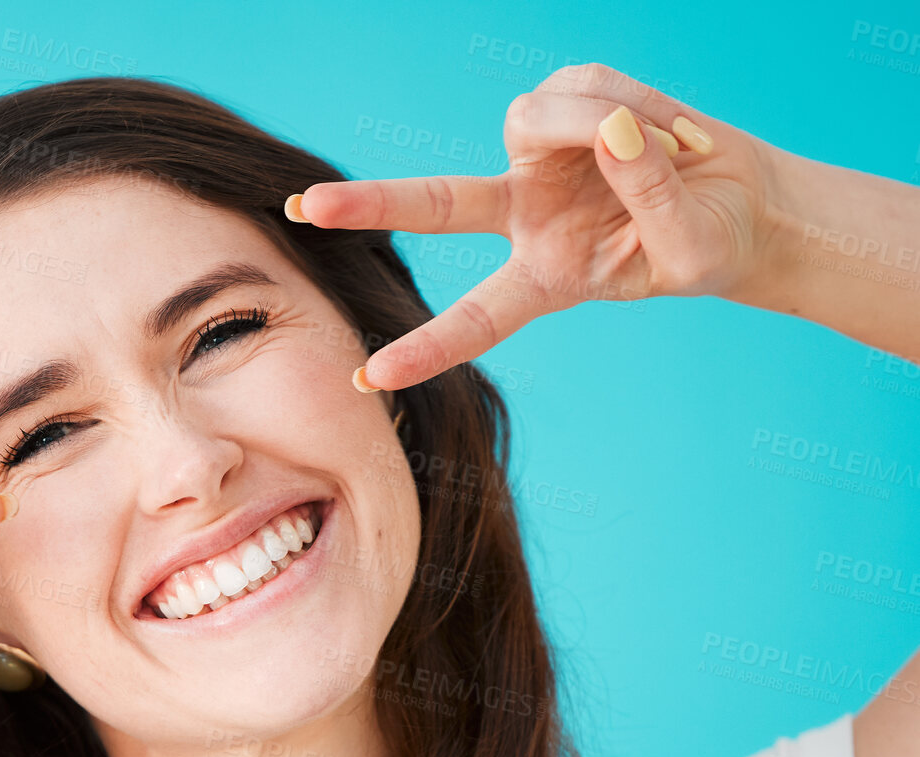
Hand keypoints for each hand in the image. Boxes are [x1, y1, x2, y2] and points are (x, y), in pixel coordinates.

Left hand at [288, 62, 790, 389]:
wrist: (741, 199)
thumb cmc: (708, 244)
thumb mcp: (687, 248)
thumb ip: (648, 197)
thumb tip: (611, 131)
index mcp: (543, 278)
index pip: (476, 319)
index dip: (426, 348)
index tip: (369, 379)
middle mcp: (525, 217)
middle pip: (436, 207)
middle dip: (372, 205)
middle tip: (306, 208)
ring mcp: (540, 159)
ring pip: (531, 122)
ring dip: (596, 123)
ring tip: (672, 146)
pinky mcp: (569, 102)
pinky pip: (580, 88)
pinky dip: (629, 100)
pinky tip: (668, 127)